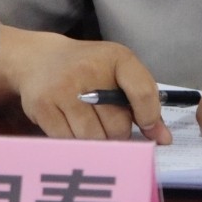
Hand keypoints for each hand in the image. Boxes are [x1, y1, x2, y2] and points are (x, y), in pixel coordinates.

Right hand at [13, 33, 170, 143]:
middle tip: (111, 126)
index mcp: (116, 57)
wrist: (38, 60)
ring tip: (93, 127)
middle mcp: (89, 70)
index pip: (142, 93)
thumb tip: (163, 139)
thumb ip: (144, 101)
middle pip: (118, 125)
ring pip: (94, 138)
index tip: (150, 132)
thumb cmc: (88, 69)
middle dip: (119, 134)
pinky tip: (73, 129)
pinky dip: (76, 144)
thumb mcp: (119, 72)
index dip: (150, 119)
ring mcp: (64, 88)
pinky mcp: (43, 107)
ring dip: (97, 142)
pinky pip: (69, 142)